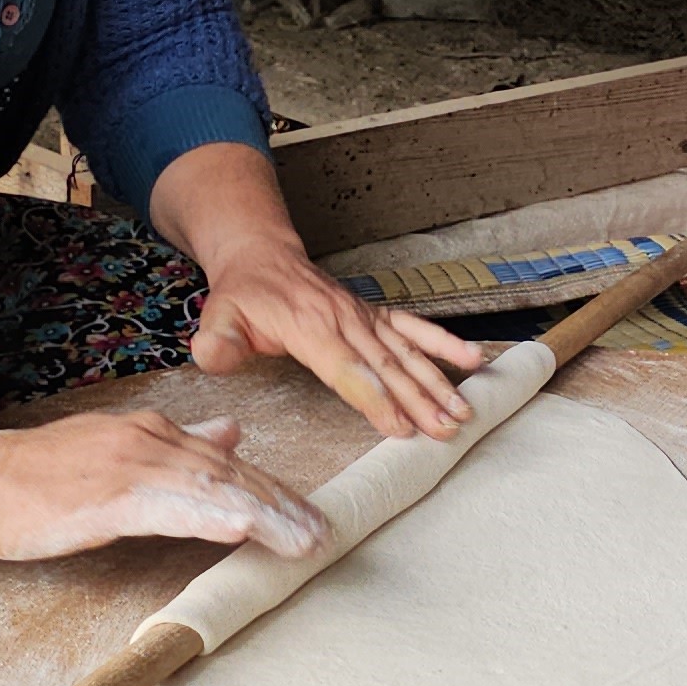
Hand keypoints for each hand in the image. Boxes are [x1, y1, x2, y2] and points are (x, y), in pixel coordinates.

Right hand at [0, 410, 327, 559]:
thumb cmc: (41, 475)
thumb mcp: (117, 449)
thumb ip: (176, 448)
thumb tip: (231, 435)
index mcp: (152, 432)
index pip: (227, 462)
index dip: (272, 489)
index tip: (307, 515)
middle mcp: (149, 440)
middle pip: (231, 474)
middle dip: (282, 505)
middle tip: (323, 534)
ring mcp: (130, 465)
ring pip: (212, 489)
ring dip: (263, 516)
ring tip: (302, 541)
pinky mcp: (107, 496)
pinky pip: (169, 507)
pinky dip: (209, 515)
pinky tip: (240, 526)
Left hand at [191, 235, 483, 438]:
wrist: (262, 255)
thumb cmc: (243, 295)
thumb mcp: (219, 316)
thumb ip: (218, 342)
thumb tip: (213, 357)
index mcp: (309, 326)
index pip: (347, 368)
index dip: (374, 398)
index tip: (399, 427)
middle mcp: (344, 320)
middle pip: (387, 366)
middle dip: (420, 400)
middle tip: (446, 430)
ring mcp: (363, 317)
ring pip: (406, 352)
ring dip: (438, 382)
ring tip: (464, 410)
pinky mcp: (374, 316)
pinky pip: (414, 329)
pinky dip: (443, 344)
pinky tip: (473, 360)